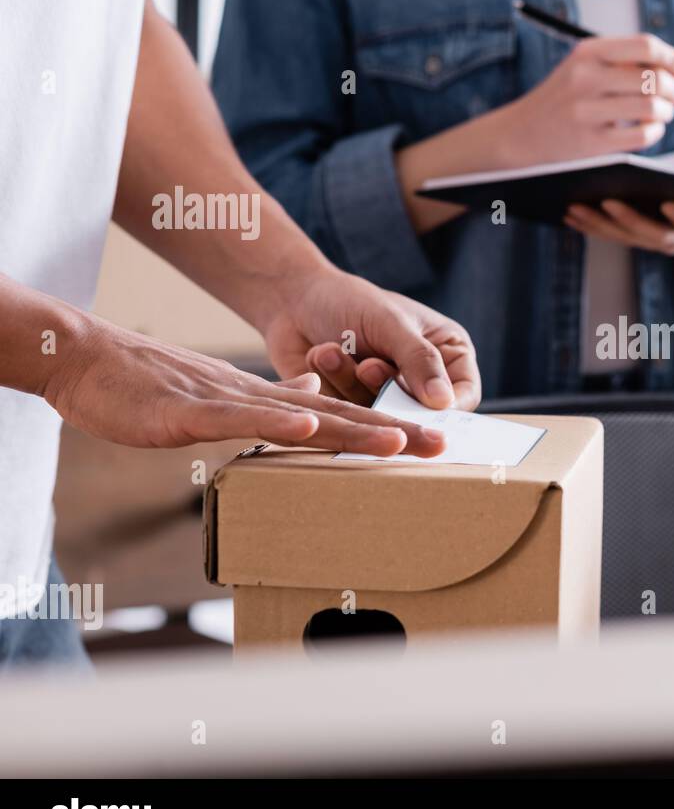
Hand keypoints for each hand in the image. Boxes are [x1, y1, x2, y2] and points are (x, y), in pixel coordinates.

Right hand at [41, 315, 447, 455]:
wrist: (94, 361)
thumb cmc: (155, 387)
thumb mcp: (228, 397)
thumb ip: (276, 399)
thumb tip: (316, 403)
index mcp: (274, 400)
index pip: (344, 417)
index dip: (389, 430)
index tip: (433, 444)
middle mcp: (265, 399)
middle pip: (342, 417)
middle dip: (394, 434)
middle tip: (444, 447)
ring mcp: (233, 403)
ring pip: (305, 415)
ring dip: (355, 428)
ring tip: (400, 441)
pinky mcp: (197, 409)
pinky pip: (244, 417)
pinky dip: (280, 421)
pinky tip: (312, 426)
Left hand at [257, 268, 480, 409]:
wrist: (295, 299)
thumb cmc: (351, 300)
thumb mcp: (391, 323)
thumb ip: (420, 360)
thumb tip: (444, 402)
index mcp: (447, 352)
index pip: (464, 395)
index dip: (448, 409)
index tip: (425, 410)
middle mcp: (421, 378)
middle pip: (422, 412)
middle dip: (389, 392)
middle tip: (368, 367)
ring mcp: (387, 395)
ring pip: (384, 416)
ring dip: (354, 383)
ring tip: (333, 351)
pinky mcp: (355, 407)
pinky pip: (352, 415)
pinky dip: (334, 385)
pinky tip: (321, 355)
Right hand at [496, 35, 673, 166]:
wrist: (519, 133)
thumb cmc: (563, 98)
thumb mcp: (582, 66)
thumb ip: (621, 61)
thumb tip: (673, 66)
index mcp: (588, 52)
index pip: (645, 46)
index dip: (673, 58)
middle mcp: (586, 77)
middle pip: (654, 78)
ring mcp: (586, 111)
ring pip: (651, 107)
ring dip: (667, 111)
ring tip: (662, 114)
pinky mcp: (590, 142)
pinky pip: (642, 135)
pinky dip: (655, 132)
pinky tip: (650, 130)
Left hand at [564, 199, 673, 271]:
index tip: (673, 205)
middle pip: (655, 234)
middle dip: (630, 220)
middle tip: (605, 199)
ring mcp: (660, 241)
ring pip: (627, 237)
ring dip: (600, 225)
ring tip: (574, 204)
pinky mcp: (640, 237)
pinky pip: (613, 234)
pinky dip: (591, 224)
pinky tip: (568, 208)